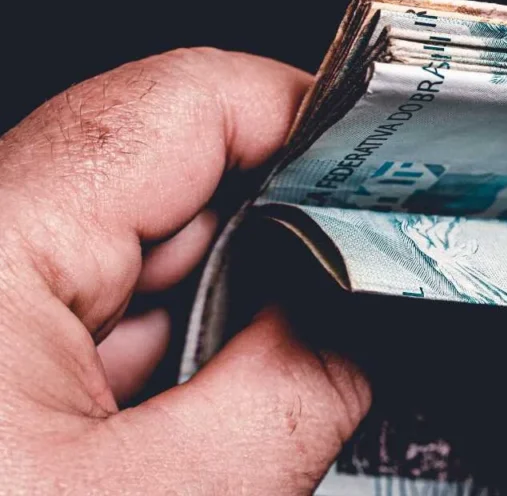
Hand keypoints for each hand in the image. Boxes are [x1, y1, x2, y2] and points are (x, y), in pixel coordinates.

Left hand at [0, 48, 368, 492]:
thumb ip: (294, 393)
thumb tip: (362, 323)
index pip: (181, 105)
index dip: (302, 114)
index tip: (386, 158)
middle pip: (168, 180)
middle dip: (282, 234)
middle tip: (369, 287)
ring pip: (143, 263)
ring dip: (229, 313)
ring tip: (284, 377)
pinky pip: (105, 327)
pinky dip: (177, 359)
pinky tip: (209, 416)